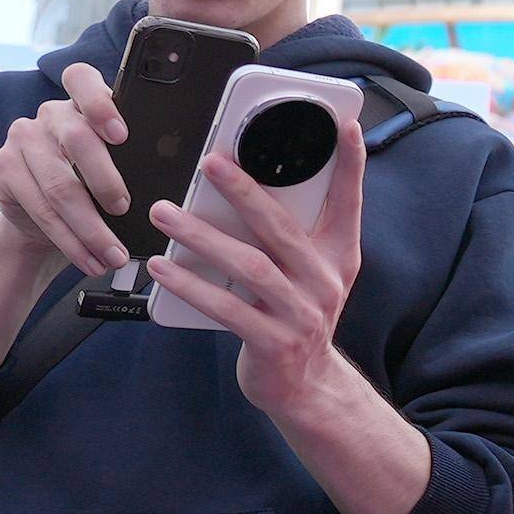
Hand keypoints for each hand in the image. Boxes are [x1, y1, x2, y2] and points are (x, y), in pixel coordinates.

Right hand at [0, 61, 132, 275]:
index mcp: (83, 103)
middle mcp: (51, 114)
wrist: (43, 216)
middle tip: (125, 209)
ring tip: (113, 253)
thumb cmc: (92, 186)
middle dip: (106, 182)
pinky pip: (40, 208)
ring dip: (90, 228)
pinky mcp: (4, 167)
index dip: (101, 104)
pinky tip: (89, 258)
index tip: (121, 135)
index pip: (83, 80)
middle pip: (77, 140)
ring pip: (59, 185)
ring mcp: (23, 138)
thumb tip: (170, 187)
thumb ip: (131, 160)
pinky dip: (70, 240)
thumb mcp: (116, 166)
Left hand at [143, 110, 367, 418]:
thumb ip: (292, 235)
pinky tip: (163, 267)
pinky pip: (226, 308)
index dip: (351, 165)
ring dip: (203, 236)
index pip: (347, 203)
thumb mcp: (310, 274)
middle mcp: (325, 281)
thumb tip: (245, 185)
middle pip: (283, 228)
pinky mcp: (273, 343)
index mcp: (338, 257)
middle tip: (210, 163)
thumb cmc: (296, 317)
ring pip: (249, 266)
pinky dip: (191, 286)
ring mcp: (301, 314)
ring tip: (165, 213)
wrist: (305, 387)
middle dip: (245, 191)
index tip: (345, 127)